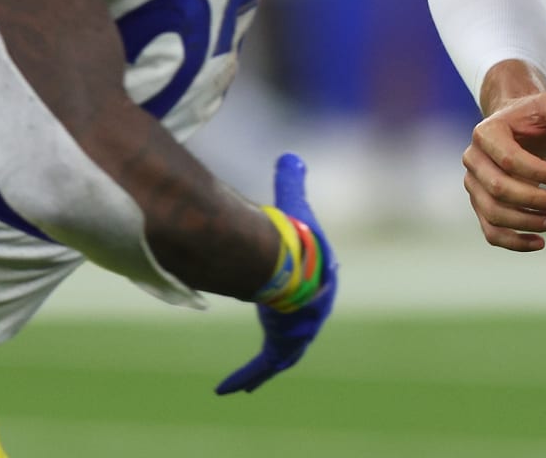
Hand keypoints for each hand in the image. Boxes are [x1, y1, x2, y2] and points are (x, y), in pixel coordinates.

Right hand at [216, 154, 336, 393]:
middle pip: (295, 327)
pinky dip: (246, 376)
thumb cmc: (297, 238)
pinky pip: (264, 366)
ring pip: (280, 355)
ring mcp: (300, 332)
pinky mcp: (284, 345)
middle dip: (282, 335)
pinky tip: (225, 389)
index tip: (286, 300)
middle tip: (270, 342)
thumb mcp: (293, 206)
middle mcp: (312, 311)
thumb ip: (291, 184)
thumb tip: (291, 156)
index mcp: (319, 280)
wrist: (295, 267)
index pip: (309, 289)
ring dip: (262, 366)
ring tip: (241, 384)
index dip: (297, 293)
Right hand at [462, 90, 545, 251]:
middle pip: (498, 189)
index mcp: (485, 133)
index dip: (537, 172)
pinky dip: (514, 242)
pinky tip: (541, 242)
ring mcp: (473, 184)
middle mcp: (473, 159)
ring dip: (527, 222)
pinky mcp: (480, 204)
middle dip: (533, 200)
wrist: (514, 127)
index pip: (508, 159)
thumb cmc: (532, 116)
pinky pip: (491, 231)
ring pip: (494, 213)